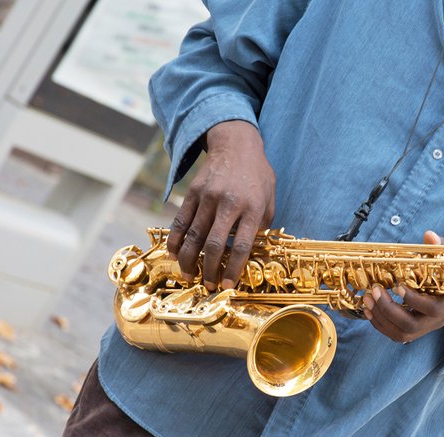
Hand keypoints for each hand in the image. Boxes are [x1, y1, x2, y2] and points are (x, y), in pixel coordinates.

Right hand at [167, 120, 274, 290]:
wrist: (236, 144)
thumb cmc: (257, 176)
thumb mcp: (269, 199)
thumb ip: (261, 225)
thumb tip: (251, 252)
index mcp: (251, 208)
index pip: (241, 245)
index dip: (233, 269)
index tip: (228, 285)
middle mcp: (228, 203)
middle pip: (214, 244)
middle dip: (209, 269)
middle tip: (208, 285)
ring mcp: (207, 197)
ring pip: (193, 235)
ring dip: (189, 260)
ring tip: (189, 276)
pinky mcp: (192, 193)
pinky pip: (180, 220)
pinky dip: (175, 239)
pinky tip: (173, 253)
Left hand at [362, 231, 443, 343]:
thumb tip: (429, 235)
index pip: (432, 308)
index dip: (414, 300)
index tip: (398, 285)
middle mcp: (438, 318)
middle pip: (411, 325)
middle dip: (389, 309)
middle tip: (374, 291)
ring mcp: (428, 325)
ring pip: (402, 333)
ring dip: (381, 319)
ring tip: (367, 300)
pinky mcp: (419, 328)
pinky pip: (398, 334)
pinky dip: (381, 324)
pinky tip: (369, 310)